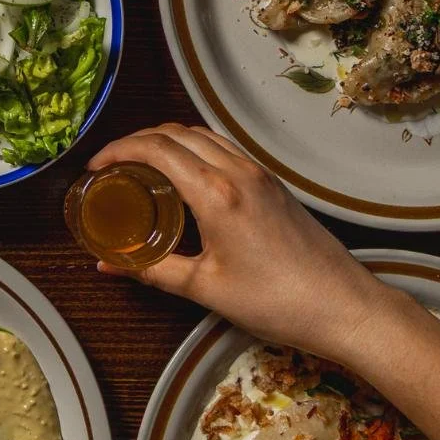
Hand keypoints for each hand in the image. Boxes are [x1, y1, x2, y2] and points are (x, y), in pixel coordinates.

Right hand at [87, 125, 394, 360]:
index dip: (118, 150)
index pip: (157, 149)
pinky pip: (223, 149)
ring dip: (167, 140)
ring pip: (203, 135)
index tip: (95, 168)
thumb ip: (151, 270)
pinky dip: (194, 149)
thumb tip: (106, 265)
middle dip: (137, 140)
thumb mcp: (204, 288)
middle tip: (112, 164)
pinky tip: (183, 176)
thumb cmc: (275, 302)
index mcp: (216, 193)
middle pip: (177, 132)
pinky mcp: (273, 184)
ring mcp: (259, 174)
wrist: (344, 307)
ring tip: (142, 165)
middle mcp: (238, 172)